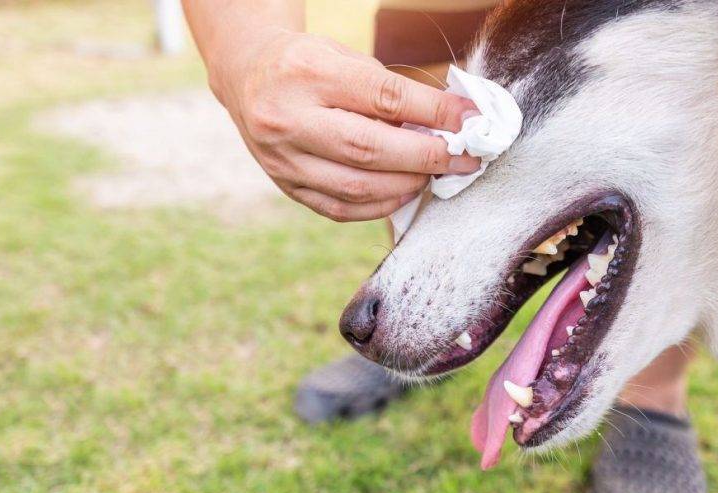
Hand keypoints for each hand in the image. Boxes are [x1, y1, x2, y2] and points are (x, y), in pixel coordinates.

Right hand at [212, 29, 479, 221]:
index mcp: (308, 73)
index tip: (469, 121)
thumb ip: (391, 92)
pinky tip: (403, 192)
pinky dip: (379, 206)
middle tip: (463, 159)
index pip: (384, 98)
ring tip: (434, 175)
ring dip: (407, 185)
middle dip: (427, 157)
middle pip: (369, 149)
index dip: (434, 114)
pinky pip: (339, 208)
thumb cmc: (309, 64)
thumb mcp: (346, 59)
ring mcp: (281, 157)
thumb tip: (449, 126)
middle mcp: (288, 117)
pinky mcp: (283, 184)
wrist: (248, 74)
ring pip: (356, 186)